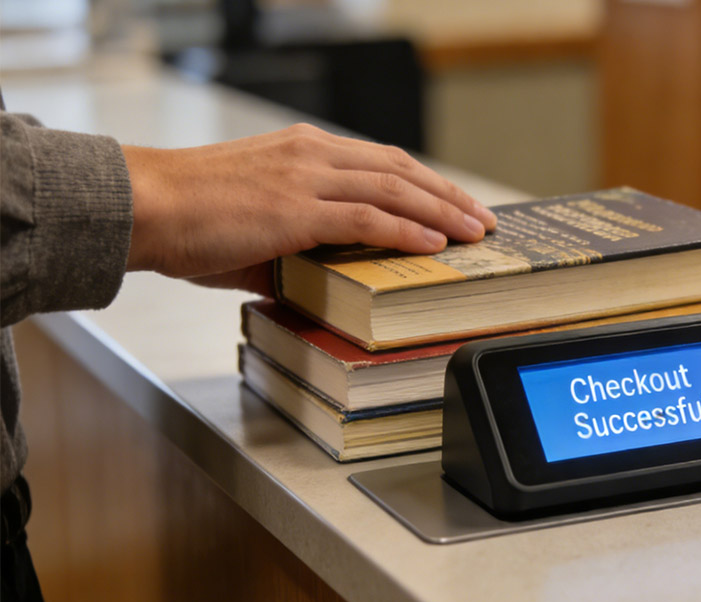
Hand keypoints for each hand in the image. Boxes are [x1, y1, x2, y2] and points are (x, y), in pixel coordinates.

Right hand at [122, 123, 496, 295]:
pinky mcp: (296, 209)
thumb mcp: (254, 221)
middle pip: (400, 170)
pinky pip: (366, 218)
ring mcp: (305, 179)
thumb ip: (297, 241)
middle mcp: (311, 155)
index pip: (382, 162)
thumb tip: (324, 272)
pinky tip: (434, 244)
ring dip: (442, 212)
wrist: (142, 206)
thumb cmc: (188, 218)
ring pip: (394, 190)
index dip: (425, 183)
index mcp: (303, 151)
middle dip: (448, 195)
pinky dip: (406, 231)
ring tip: (474, 233)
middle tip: (481, 218)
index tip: (453, 201)